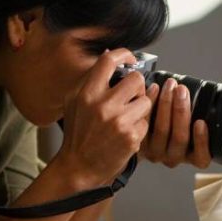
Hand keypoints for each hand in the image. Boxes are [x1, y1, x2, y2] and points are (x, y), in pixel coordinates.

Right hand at [54, 49, 151, 187]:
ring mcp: (119, 122)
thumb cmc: (77, 133)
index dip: (124, 55)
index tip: (130, 60)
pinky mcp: (131, 137)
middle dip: (137, 87)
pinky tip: (126, 133)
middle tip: (131, 96)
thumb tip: (108, 54)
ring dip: (140, 108)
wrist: (78, 166)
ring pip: (146, 102)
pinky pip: (146, 123)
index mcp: (87, 93)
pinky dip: (139, 127)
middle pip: (136, 79)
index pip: (109, 61)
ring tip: (127, 117)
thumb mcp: (74, 101)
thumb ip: (91, 78)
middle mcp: (103, 105)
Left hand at [139, 78, 211, 168]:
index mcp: (192, 156)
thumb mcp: (194, 124)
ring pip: (162, 129)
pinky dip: (151, 102)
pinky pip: (145, 121)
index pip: (201, 157)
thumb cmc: (179, 124)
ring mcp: (155, 151)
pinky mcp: (140, 141)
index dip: (202, 141)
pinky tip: (155, 89)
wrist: (148, 129)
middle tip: (182, 90)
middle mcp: (174, 157)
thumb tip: (208, 98)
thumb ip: (200, 116)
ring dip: (166, 103)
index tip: (200, 122)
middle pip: (180, 137)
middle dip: (181, 110)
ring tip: (170, 86)